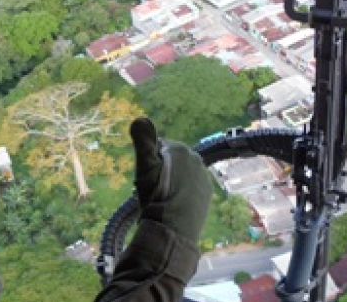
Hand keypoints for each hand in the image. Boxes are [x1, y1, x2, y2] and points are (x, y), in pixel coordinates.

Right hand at [130, 117, 211, 243]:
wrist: (174, 228)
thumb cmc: (156, 196)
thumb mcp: (144, 167)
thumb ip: (143, 141)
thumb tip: (139, 118)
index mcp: (179, 149)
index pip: (158, 146)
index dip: (148, 160)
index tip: (145, 175)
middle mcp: (196, 158)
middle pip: (171, 159)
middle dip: (161, 169)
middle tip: (152, 188)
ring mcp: (203, 176)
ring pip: (181, 173)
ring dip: (172, 180)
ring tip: (162, 198)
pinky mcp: (207, 193)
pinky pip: (191, 186)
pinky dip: (182, 191)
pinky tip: (174, 203)